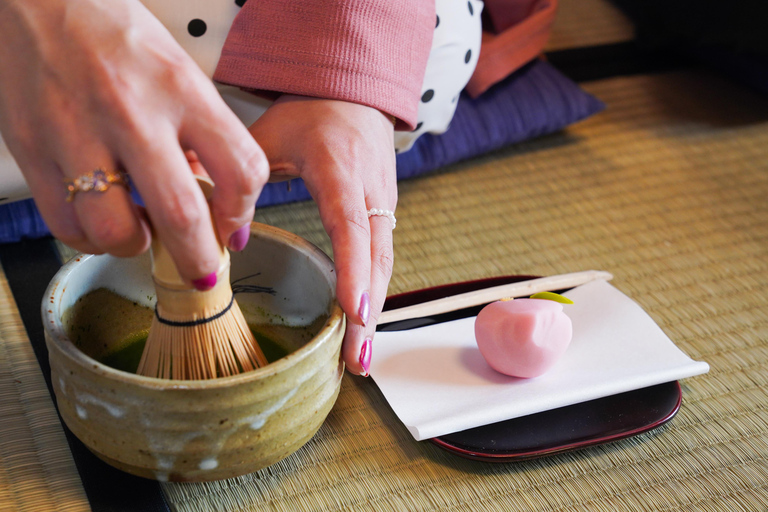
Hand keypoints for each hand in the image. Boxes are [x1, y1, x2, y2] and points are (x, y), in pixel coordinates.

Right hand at [0, 0, 267, 285]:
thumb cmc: (117, 36)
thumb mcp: (180, 74)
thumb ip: (203, 136)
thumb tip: (214, 203)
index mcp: (182, 90)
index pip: (240, 170)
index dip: (244, 213)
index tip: (235, 229)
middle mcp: (132, 112)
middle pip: (181, 214)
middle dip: (198, 259)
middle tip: (200, 271)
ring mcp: (77, 132)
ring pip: (114, 230)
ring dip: (134, 246)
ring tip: (138, 234)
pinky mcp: (31, 148)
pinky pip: (65, 224)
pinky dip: (89, 238)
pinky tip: (99, 221)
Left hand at [248, 95, 396, 375]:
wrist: (356, 97)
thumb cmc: (311, 115)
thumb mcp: (268, 136)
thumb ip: (236, 178)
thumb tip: (195, 221)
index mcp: (340, 170)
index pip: (352, 225)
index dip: (353, 270)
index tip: (353, 311)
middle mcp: (371, 193)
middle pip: (376, 259)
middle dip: (368, 312)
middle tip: (355, 362)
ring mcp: (385, 207)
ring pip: (383, 266)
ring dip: (373, 314)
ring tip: (357, 360)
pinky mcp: (385, 218)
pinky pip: (381, 262)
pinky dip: (372, 297)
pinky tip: (359, 330)